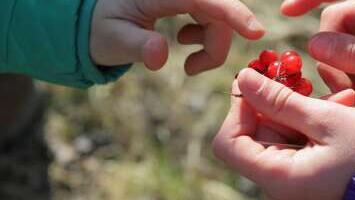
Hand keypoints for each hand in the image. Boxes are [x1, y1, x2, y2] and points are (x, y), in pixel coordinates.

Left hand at [89, 0, 264, 74]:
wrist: (97, 23)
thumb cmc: (102, 30)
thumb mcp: (113, 40)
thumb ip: (138, 46)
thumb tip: (159, 56)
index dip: (233, 13)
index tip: (256, 32)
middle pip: (217, 10)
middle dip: (216, 43)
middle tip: (191, 70)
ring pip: (218, 15)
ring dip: (212, 43)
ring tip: (187, 64)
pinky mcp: (187, 0)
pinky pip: (212, 15)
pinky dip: (207, 35)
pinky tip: (185, 41)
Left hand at [212, 68, 354, 199]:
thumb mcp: (327, 120)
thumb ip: (279, 100)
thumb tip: (242, 79)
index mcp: (277, 177)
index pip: (228, 143)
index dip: (238, 111)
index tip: (260, 86)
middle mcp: (278, 181)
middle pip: (252, 134)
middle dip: (276, 103)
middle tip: (302, 81)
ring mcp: (292, 176)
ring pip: (277, 132)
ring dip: (300, 108)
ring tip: (337, 99)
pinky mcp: (307, 169)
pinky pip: (296, 138)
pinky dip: (310, 120)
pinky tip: (338, 108)